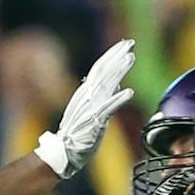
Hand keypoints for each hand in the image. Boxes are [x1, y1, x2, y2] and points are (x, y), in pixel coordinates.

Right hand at [33, 39, 135, 177]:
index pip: (100, 67)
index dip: (112, 54)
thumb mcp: (92, 108)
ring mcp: (91, 107)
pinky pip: (108, 108)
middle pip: (103, 70)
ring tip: (131, 58)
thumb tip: (117, 82)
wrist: (64, 152)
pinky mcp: (95, 121)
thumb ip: (103, 94)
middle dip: (117, 55)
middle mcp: (88, 96)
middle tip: (130, 43)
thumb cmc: (80, 132)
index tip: (125, 43)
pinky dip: (118, 99)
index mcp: (87, 92)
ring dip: (119, 70)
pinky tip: (130, 92)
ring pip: (106, 84)